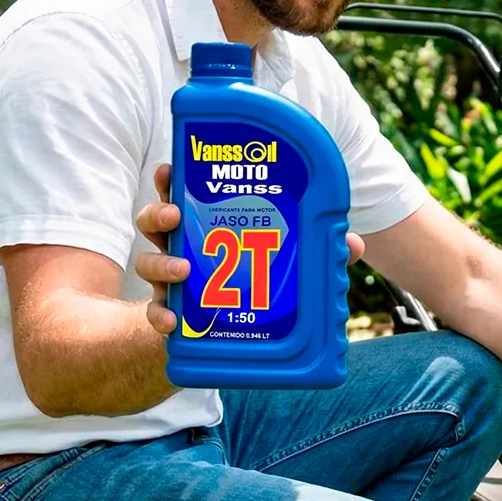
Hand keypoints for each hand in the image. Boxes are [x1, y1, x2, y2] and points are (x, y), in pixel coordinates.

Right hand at [134, 163, 363, 335]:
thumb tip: (352, 244)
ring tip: (183, 271)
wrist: (229, 332)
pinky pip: (156, 314)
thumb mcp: (289, 260)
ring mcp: (172, 281)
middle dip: (159, 215)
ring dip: (162, 265)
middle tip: (175, 215)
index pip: (180, 193)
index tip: (171, 168)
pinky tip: (173, 320)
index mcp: (204, 223)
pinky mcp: (172, 313)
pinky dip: (160, 316)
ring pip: (148, 265)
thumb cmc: (254, 280)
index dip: (170, 179)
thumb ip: (318, 250)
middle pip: (155, 223)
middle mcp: (180, 247)